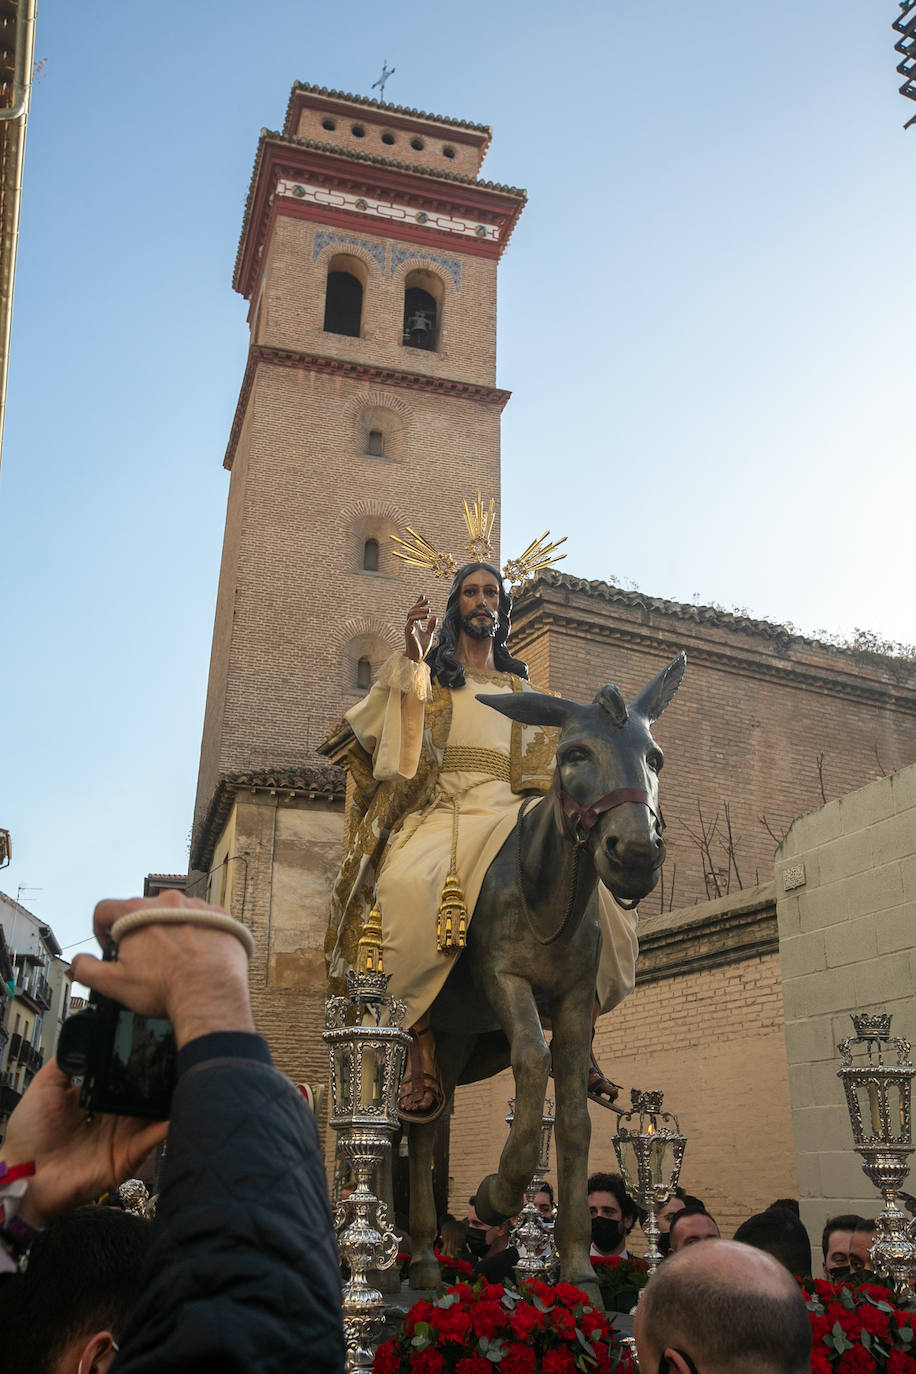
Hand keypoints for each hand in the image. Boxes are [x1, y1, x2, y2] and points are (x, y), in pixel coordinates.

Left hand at [3, 1058, 167, 1227]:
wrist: (22, 1174)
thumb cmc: (29, 1134)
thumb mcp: (45, 1087)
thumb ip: (66, 1061)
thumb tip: (83, 1034)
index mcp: (97, 1100)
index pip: (124, 1078)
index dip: (138, 1063)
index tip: (153, 1043)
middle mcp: (113, 1118)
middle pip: (143, 1094)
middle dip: (159, 1078)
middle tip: (176, 1057)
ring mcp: (122, 1138)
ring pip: (153, 1114)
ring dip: (167, 1099)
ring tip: (182, 1078)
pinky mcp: (126, 1157)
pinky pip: (150, 1141)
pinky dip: (164, 1128)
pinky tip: (174, 1113)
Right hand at [72, 891, 254, 1050]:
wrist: (211, 994)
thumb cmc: (166, 988)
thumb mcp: (113, 984)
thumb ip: (86, 969)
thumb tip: (79, 962)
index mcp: (137, 912)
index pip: (105, 909)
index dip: (100, 929)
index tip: (109, 945)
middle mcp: (167, 902)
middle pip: (141, 912)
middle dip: (137, 933)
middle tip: (143, 959)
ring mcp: (196, 906)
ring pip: (172, 914)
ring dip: (168, 931)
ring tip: (173, 959)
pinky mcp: (220, 916)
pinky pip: (201, 919)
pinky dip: (195, 933)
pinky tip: (195, 955)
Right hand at [405, 594, 438, 662]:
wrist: (416, 658)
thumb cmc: (421, 648)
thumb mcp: (429, 635)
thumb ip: (431, 626)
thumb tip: (434, 617)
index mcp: (415, 625)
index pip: (415, 611)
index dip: (418, 603)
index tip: (423, 596)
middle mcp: (410, 625)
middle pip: (412, 610)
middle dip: (419, 604)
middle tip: (428, 600)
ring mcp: (408, 628)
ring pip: (411, 614)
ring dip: (420, 611)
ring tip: (429, 610)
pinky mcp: (409, 633)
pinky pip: (410, 622)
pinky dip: (417, 618)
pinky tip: (426, 617)